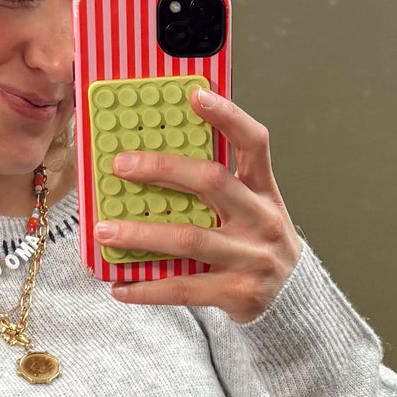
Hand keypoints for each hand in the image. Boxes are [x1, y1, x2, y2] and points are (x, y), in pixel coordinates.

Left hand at [96, 89, 300, 321]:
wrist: (292, 300)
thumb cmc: (258, 245)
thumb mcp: (252, 209)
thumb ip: (217, 188)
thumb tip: (152, 165)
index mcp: (263, 191)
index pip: (253, 143)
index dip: (228, 116)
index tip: (195, 95)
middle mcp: (261, 219)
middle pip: (212, 182)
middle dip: (162, 170)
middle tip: (120, 165)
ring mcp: (251, 257)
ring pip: (190, 238)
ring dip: (141, 234)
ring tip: (104, 230)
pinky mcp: (238, 292)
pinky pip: (184, 288)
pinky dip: (147, 288)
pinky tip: (118, 285)